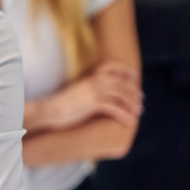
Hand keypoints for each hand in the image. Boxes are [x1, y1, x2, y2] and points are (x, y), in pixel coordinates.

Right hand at [27, 61, 141, 131]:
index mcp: (89, 77)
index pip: (110, 67)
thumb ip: (88, 91)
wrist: (49, 111)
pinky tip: (129, 122)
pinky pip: (114, 108)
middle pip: (120, 83)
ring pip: (120, 95)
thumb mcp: (76, 93)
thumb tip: (97, 97)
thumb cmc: (60, 106)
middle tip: (140, 101)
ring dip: (131, 105)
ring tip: (137, 113)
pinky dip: (124, 115)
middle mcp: (93, 81)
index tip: (133, 75)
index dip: (124, 70)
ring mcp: (93, 91)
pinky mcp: (93, 103)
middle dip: (132, 92)